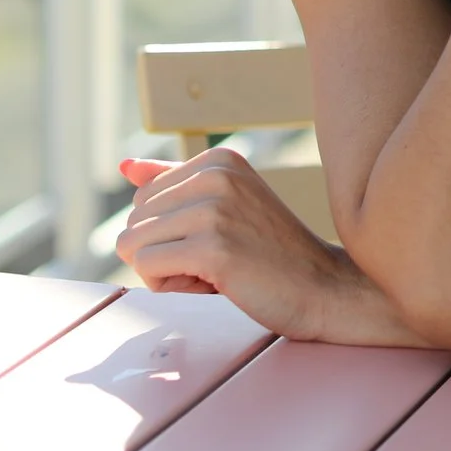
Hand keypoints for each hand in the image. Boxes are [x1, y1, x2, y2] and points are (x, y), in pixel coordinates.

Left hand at [114, 152, 416, 343]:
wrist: (326, 289)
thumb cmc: (272, 256)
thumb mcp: (226, 206)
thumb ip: (174, 185)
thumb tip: (124, 167)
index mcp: (218, 161)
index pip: (142, 200)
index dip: (171, 235)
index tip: (220, 242)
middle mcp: (215, 174)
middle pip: (133, 223)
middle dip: (163, 253)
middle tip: (218, 263)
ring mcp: (215, 209)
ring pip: (132, 246)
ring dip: (165, 273)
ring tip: (216, 274)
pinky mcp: (212, 247)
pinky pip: (147, 269)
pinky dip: (172, 289)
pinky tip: (215, 287)